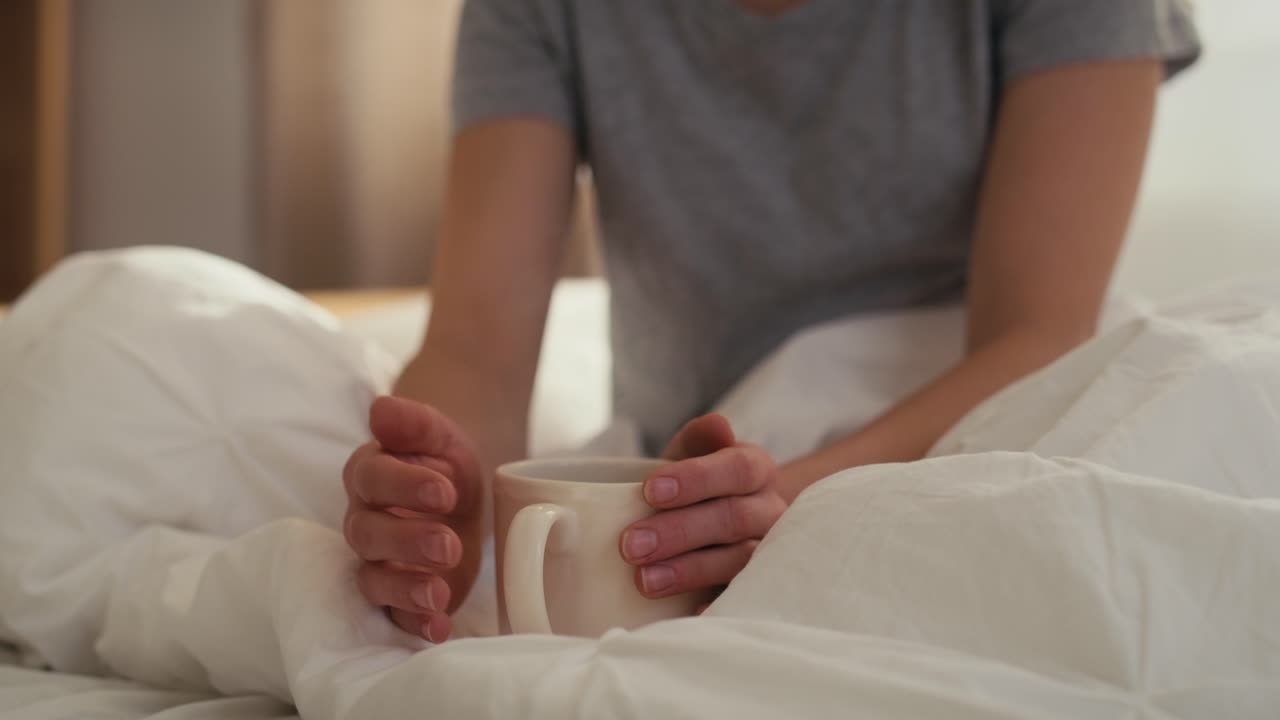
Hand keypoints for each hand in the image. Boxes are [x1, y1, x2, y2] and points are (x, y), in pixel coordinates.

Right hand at [342, 396, 485, 642]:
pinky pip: (396, 614)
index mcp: (369, 475)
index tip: (445, 491)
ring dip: (406, 589)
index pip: (371, 478)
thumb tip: (381, 409)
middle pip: (368, 535)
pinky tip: (439, 627)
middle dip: (407, 541)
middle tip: (448, 544)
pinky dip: (414, 623)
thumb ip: (413, 422)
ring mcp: (380, 561)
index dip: (404, 486)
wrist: (461, 492)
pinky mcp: (402, 593)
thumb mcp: (439, 434)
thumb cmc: (442, 461)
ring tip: (439, 593)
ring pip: (374, 580)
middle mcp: (365, 521)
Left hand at [619, 414, 785, 604]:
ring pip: (739, 560)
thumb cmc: (696, 485)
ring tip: (644, 579)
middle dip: (679, 531)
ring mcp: (766, 552)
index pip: (737, 469)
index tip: (650, 490)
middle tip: (630, 545)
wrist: (720, 520)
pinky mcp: (756, 587)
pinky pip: (742, 598)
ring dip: (689, 570)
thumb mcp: (693, 455)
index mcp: (755, 469)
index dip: (696, 479)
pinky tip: (690, 612)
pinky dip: (718, 605)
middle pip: (733, 518)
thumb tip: (717, 424)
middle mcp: (769, 510)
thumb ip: (699, 439)